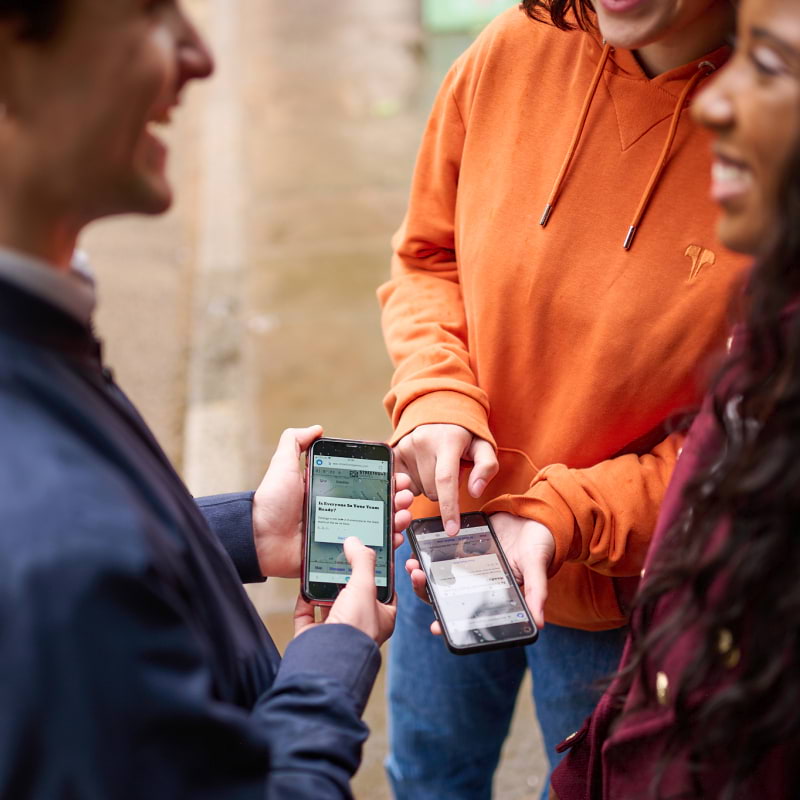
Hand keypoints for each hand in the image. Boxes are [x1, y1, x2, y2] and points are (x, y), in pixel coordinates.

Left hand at [252, 426, 414, 578]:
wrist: (259, 539)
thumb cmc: (271, 502)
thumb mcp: (283, 465)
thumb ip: (295, 442)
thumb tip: (317, 428)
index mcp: (331, 491)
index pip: (367, 482)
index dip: (386, 478)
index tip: (399, 476)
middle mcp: (339, 511)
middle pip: (378, 503)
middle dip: (398, 498)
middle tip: (405, 496)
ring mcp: (342, 534)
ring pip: (378, 526)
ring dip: (397, 519)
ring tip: (403, 515)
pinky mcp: (339, 555)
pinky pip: (367, 551)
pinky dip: (385, 545)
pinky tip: (394, 538)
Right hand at [294, 537, 397, 645]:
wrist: (327, 660)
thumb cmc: (355, 631)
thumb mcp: (364, 587)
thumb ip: (361, 561)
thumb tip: (355, 542)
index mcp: (381, 617)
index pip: (384, 589)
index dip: (378, 570)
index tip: (368, 553)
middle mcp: (359, 625)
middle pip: (354, 594)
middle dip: (346, 575)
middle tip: (341, 554)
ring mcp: (335, 631)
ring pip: (329, 602)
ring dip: (324, 585)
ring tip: (322, 563)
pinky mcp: (313, 636)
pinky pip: (307, 613)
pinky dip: (305, 599)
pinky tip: (304, 584)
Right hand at [394, 423, 497, 535]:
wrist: (438, 408)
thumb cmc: (464, 433)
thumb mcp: (483, 446)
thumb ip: (486, 467)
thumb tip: (475, 491)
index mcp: (447, 441)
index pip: (446, 480)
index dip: (449, 508)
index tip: (452, 530)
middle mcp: (423, 442)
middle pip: (432, 490)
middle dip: (443, 491)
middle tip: (448, 473)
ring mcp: (406, 446)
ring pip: (417, 490)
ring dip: (427, 486)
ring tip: (434, 467)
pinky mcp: (395, 451)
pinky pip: (403, 484)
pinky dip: (414, 483)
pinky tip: (420, 469)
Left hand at [406, 511, 554, 630]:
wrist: (532, 515)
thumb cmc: (538, 546)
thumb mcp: (536, 567)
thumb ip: (536, 592)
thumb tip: (539, 623)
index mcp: (490, 595)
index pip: (466, 614)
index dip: (449, 623)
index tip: (435, 627)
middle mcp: (474, 584)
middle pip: (444, 596)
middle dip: (426, 592)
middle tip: (418, 578)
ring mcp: (465, 566)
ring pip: (438, 576)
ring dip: (422, 574)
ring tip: (414, 565)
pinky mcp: (460, 546)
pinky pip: (439, 553)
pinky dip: (427, 553)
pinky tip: (418, 547)